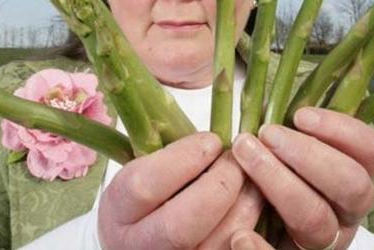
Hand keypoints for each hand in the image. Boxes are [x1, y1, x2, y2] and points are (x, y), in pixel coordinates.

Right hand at [98, 132, 262, 249]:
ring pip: (214, 244)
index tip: (211, 141)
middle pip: (180, 225)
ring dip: (243, 206)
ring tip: (252, 179)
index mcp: (118, 210)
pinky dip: (250, 226)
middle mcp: (138, 246)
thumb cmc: (145, 197)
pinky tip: (254, 204)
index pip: (144, 186)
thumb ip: (169, 154)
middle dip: (218, 186)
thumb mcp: (140, 170)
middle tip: (236, 161)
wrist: (137, 242)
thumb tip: (215, 135)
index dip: (183, 159)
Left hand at [231, 107, 373, 249]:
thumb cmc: (267, 166)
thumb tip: (271, 85)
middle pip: (352, 185)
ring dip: (279, 183)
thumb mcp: (283, 142)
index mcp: (351, 175)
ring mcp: (324, 241)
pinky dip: (261, 249)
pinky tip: (240, 235)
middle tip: (267, 133)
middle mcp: (346, 211)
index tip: (301, 115)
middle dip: (308, 155)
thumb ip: (287, 121)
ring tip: (245, 155)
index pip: (370, 151)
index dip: (341, 130)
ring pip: (317, 219)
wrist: (248, 222)